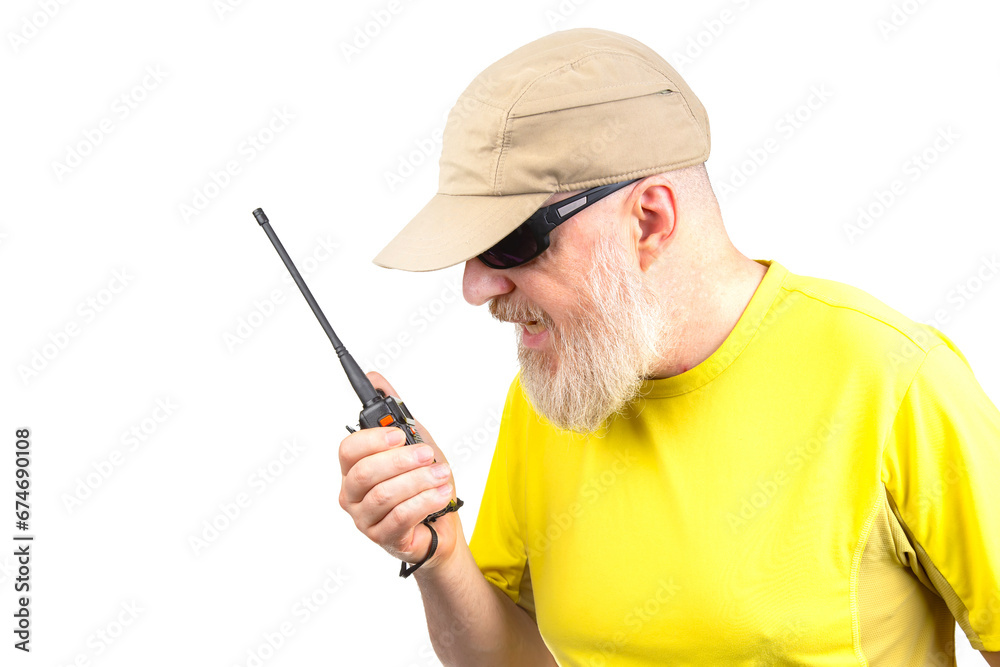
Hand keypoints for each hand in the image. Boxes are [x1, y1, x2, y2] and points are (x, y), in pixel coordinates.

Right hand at [338, 371, 459, 570]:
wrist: (442, 524)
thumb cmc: (422, 482)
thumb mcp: (413, 441)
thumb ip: (394, 412)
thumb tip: (376, 377)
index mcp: (354, 468)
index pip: (349, 450)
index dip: (374, 440)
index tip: (400, 435)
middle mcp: (353, 494)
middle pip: (364, 473)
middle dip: (400, 461)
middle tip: (427, 455)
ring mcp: (365, 519)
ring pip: (384, 495)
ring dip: (419, 481)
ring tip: (442, 475)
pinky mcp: (384, 538)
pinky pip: (400, 517)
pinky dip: (425, 501)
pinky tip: (442, 493)